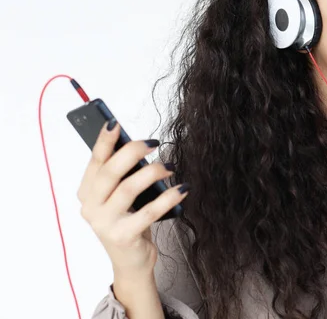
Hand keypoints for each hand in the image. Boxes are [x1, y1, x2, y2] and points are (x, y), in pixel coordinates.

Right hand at [77, 120, 189, 276]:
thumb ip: (123, 176)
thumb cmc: (129, 221)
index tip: (115, 123)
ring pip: (128, 189)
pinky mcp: (123, 237)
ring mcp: (104, 224)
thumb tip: (140, 147)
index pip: (95, 161)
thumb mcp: (121, 197)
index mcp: (86, 193)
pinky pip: (148, 212)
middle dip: (132, 152)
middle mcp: (90, 207)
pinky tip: (182, 188)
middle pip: (110, 172)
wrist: (131, 261)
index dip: (104, 141)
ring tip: (170, 166)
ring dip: (153, 172)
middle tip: (154, 142)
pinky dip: (168, 197)